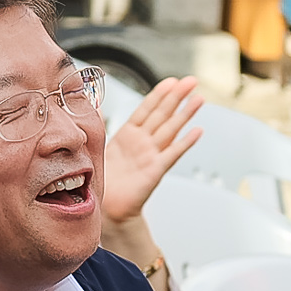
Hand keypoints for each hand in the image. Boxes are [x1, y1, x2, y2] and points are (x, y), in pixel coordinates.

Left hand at [103, 75, 203, 221]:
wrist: (106, 208)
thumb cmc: (103, 180)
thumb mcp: (96, 145)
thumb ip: (97, 121)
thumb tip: (92, 100)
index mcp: (128, 135)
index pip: (146, 109)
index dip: (159, 94)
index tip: (171, 81)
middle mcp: (142, 143)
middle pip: (163, 114)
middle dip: (177, 96)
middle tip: (191, 81)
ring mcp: (150, 155)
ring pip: (171, 129)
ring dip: (186, 113)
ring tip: (199, 99)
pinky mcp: (155, 170)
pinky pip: (172, 154)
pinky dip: (185, 142)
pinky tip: (196, 131)